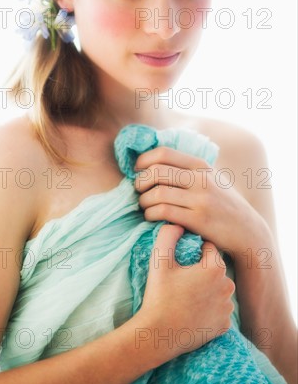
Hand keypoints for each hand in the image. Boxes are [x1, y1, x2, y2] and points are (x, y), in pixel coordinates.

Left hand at [134, 146, 265, 256]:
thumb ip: (189, 168)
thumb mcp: (212, 177)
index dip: (144, 160)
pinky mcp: (198, 220)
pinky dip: (151, 214)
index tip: (137, 170)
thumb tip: (156, 159)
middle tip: (138, 190)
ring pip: (157, 193)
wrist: (247, 231)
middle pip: (156, 172)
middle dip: (140, 181)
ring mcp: (201, 199)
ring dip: (143, 200)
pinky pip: (164, 212)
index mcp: (201, 165)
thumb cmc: (224, 203)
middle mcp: (201, 179)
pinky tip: (151, 216)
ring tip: (144, 205)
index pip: (163, 153)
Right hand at [136, 224, 234, 365]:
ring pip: (219, 288)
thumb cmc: (159, 294)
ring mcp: (227, 308)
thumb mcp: (159, 259)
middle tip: (182, 279)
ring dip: (207, 288)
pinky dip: (209, 308)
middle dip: (202, 270)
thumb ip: (168, 234)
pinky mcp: (225, 325)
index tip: (181, 261)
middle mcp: (227, 286)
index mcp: (215, 268)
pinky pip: (219, 308)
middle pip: (215, 268)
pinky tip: (194, 310)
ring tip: (187, 295)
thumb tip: (178, 224)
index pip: (209, 248)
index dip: (193, 252)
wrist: (159, 333)